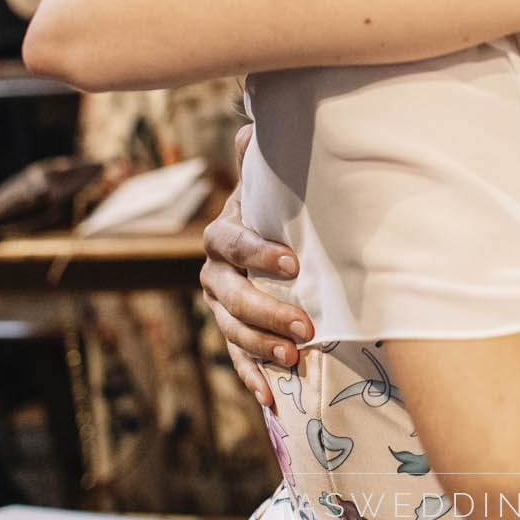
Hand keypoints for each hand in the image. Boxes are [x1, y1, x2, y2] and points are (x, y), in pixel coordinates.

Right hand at [200, 129, 310, 406]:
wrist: (263, 236)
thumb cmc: (274, 206)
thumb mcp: (269, 181)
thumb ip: (262, 158)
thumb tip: (255, 122)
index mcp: (222, 233)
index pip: (234, 244)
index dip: (259, 254)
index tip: (294, 264)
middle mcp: (213, 272)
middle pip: (230, 295)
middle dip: (266, 312)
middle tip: (306, 327)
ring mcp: (219, 306)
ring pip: (231, 330)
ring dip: (259, 347)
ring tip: (293, 359)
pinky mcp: (231, 333)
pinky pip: (235, 359)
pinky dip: (252, 377)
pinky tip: (271, 397)